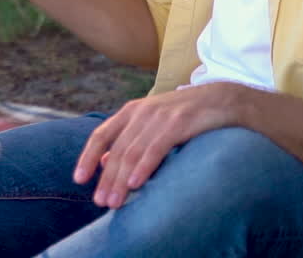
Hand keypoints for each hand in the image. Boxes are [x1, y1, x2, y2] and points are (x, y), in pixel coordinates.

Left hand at [72, 82, 248, 208]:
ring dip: (121, 180)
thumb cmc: (186, 116)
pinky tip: (135, 184)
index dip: (87, 157)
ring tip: (114, 202)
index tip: (79, 180)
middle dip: (106, 178)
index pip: (101, 135)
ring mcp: (159, 116)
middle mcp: (141, 112)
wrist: (224, 100)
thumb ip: (129, 140)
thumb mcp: (153, 124)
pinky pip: (156, 148)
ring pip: (133, 153)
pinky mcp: (178, 122)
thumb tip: (104, 162)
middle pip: (116, 150)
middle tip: (100, 202)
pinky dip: (143, 167)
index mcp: (131, 111)